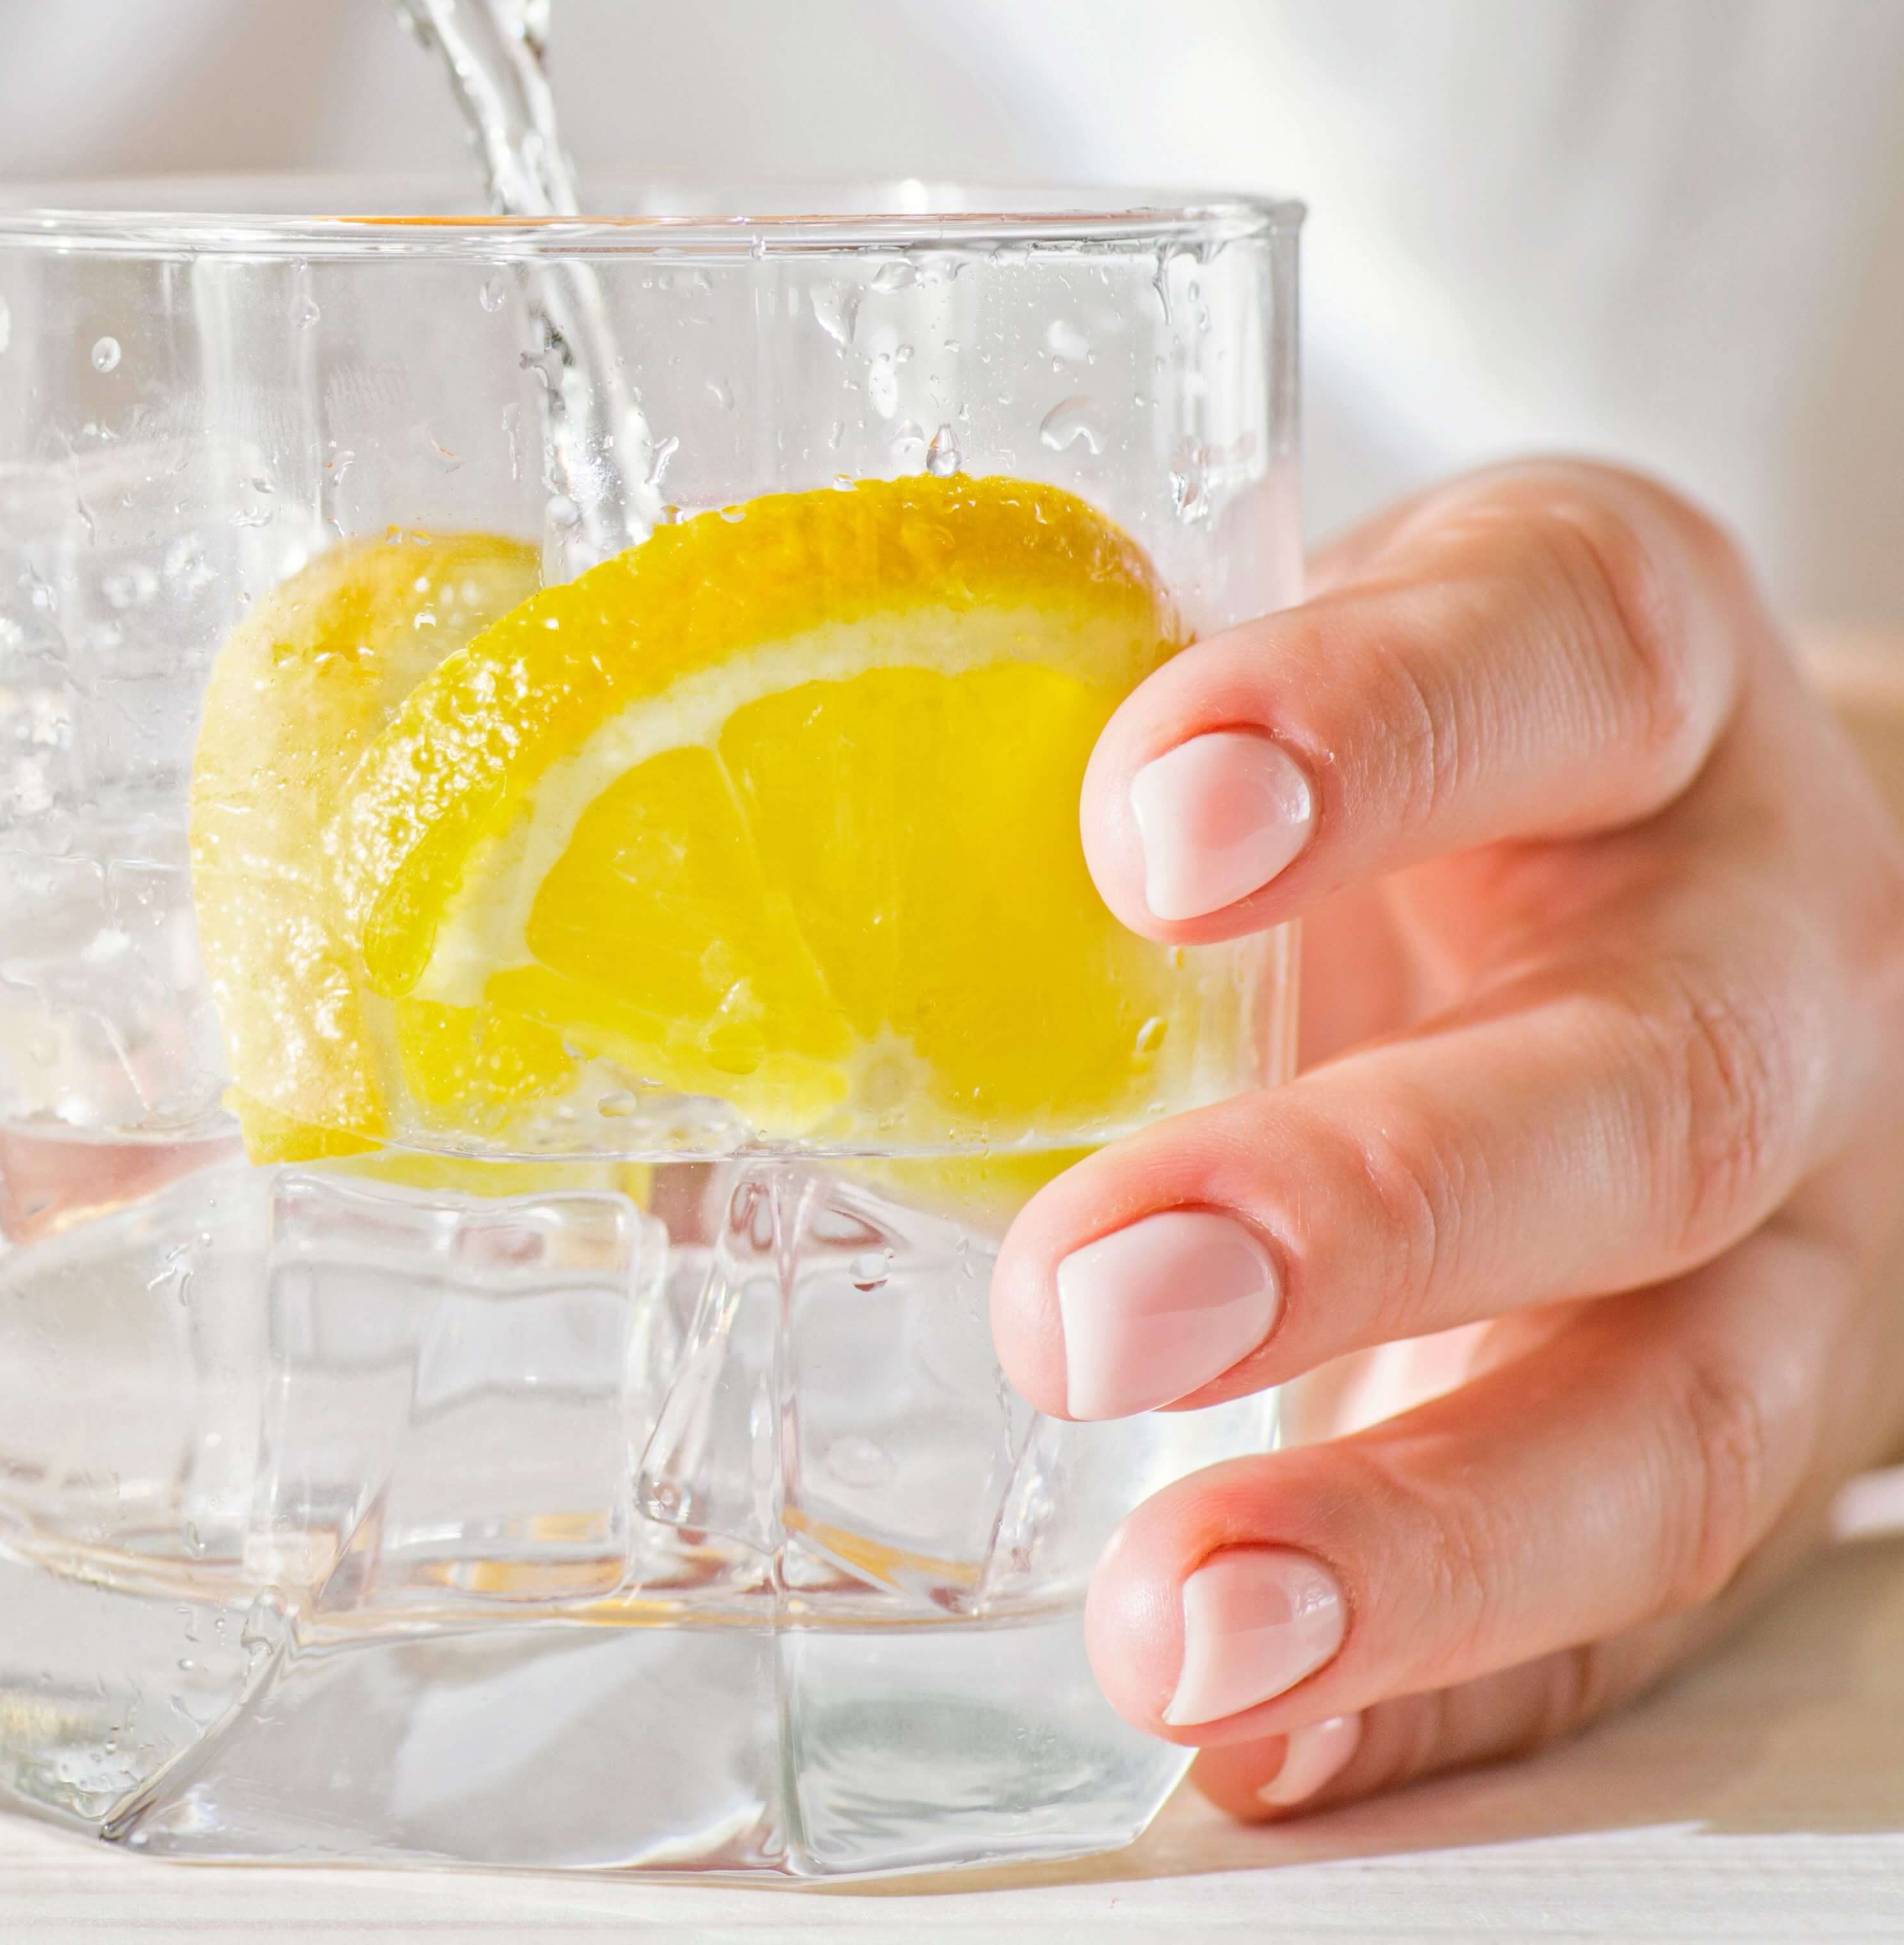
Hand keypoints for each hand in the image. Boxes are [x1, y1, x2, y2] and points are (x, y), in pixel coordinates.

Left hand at [992, 461, 1903, 1817]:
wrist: (1640, 856)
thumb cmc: (1383, 757)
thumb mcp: (1259, 685)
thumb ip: (1014, 740)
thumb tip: (604, 898)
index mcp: (1605, 673)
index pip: (1544, 655)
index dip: (1372, 729)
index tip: (1147, 828)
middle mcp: (1737, 936)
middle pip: (1641, 1081)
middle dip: (1366, 1205)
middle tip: (1087, 1304)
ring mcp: (1783, 1208)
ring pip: (1687, 1384)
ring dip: (1420, 1518)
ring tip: (1178, 1616)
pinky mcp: (1739, 1408)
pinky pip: (1645, 1585)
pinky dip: (1449, 1674)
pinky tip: (1262, 1732)